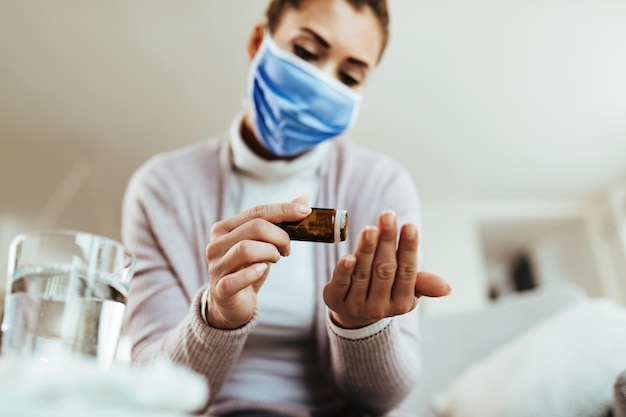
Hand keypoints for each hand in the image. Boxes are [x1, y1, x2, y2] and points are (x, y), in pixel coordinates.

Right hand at [204, 196, 310, 328]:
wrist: (230, 304)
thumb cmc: (248, 269)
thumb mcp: (263, 244)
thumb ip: (280, 221)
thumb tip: (304, 198)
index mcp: (224, 228)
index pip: (257, 211)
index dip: (283, 210)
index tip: (306, 212)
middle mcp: (216, 244)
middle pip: (255, 227)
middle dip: (281, 235)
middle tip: (287, 249)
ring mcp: (216, 266)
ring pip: (247, 249)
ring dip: (270, 252)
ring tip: (275, 259)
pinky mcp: (220, 289)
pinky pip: (236, 279)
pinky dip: (254, 273)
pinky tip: (262, 270)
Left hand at [323, 211, 450, 328]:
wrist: (354, 311)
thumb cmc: (385, 290)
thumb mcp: (406, 288)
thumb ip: (422, 283)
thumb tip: (447, 288)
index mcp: (402, 303)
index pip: (407, 272)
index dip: (408, 249)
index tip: (410, 226)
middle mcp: (380, 307)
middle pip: (384, 270)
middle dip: (386, 241)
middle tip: (388, 216)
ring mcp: (356, 305)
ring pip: (363, 273)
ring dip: (367, 250)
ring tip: (370, 228)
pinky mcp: (334, 301)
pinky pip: (341, 283)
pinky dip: (344, 270)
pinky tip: (347, 256)